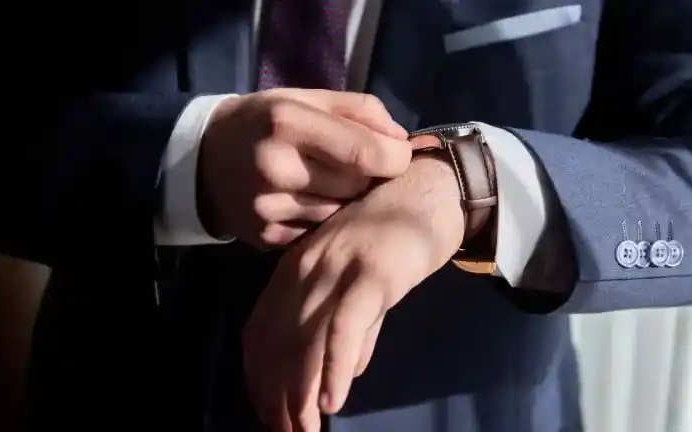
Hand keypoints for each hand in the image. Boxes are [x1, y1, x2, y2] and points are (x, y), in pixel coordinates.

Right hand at [197, 88, 410, 247]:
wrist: (204, 158)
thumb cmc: (266, 121)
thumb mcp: (307, 99)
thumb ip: (361, 111)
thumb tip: (404, 141)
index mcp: (288, 123)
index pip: (364, 153)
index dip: (394, 157)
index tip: (398, 155)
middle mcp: (276, 168)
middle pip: (356, 186)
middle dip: (366, 176)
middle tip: (354, 165)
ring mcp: (269, 208)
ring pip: (340, 213)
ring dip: (343, 200)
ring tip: (325, 183)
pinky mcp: (266, 237)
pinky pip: (318, 232)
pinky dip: (321, 219)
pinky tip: (305, 202)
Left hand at [242, 144, 465, 431]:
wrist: (432, 187)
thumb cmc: (397, 233)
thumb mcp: (364, 283)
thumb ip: (356, 327)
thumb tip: (348, 373)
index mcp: (295, 268)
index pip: (262, 330)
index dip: (260, 377)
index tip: (267, 412)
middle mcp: (305, 269)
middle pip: (279, 343)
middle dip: (278, 396)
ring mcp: (337, 270)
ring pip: (306, 340)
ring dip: (301, 394)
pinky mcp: (372, 274)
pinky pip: (345, 326)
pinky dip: (335, 366)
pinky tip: (334, 400)